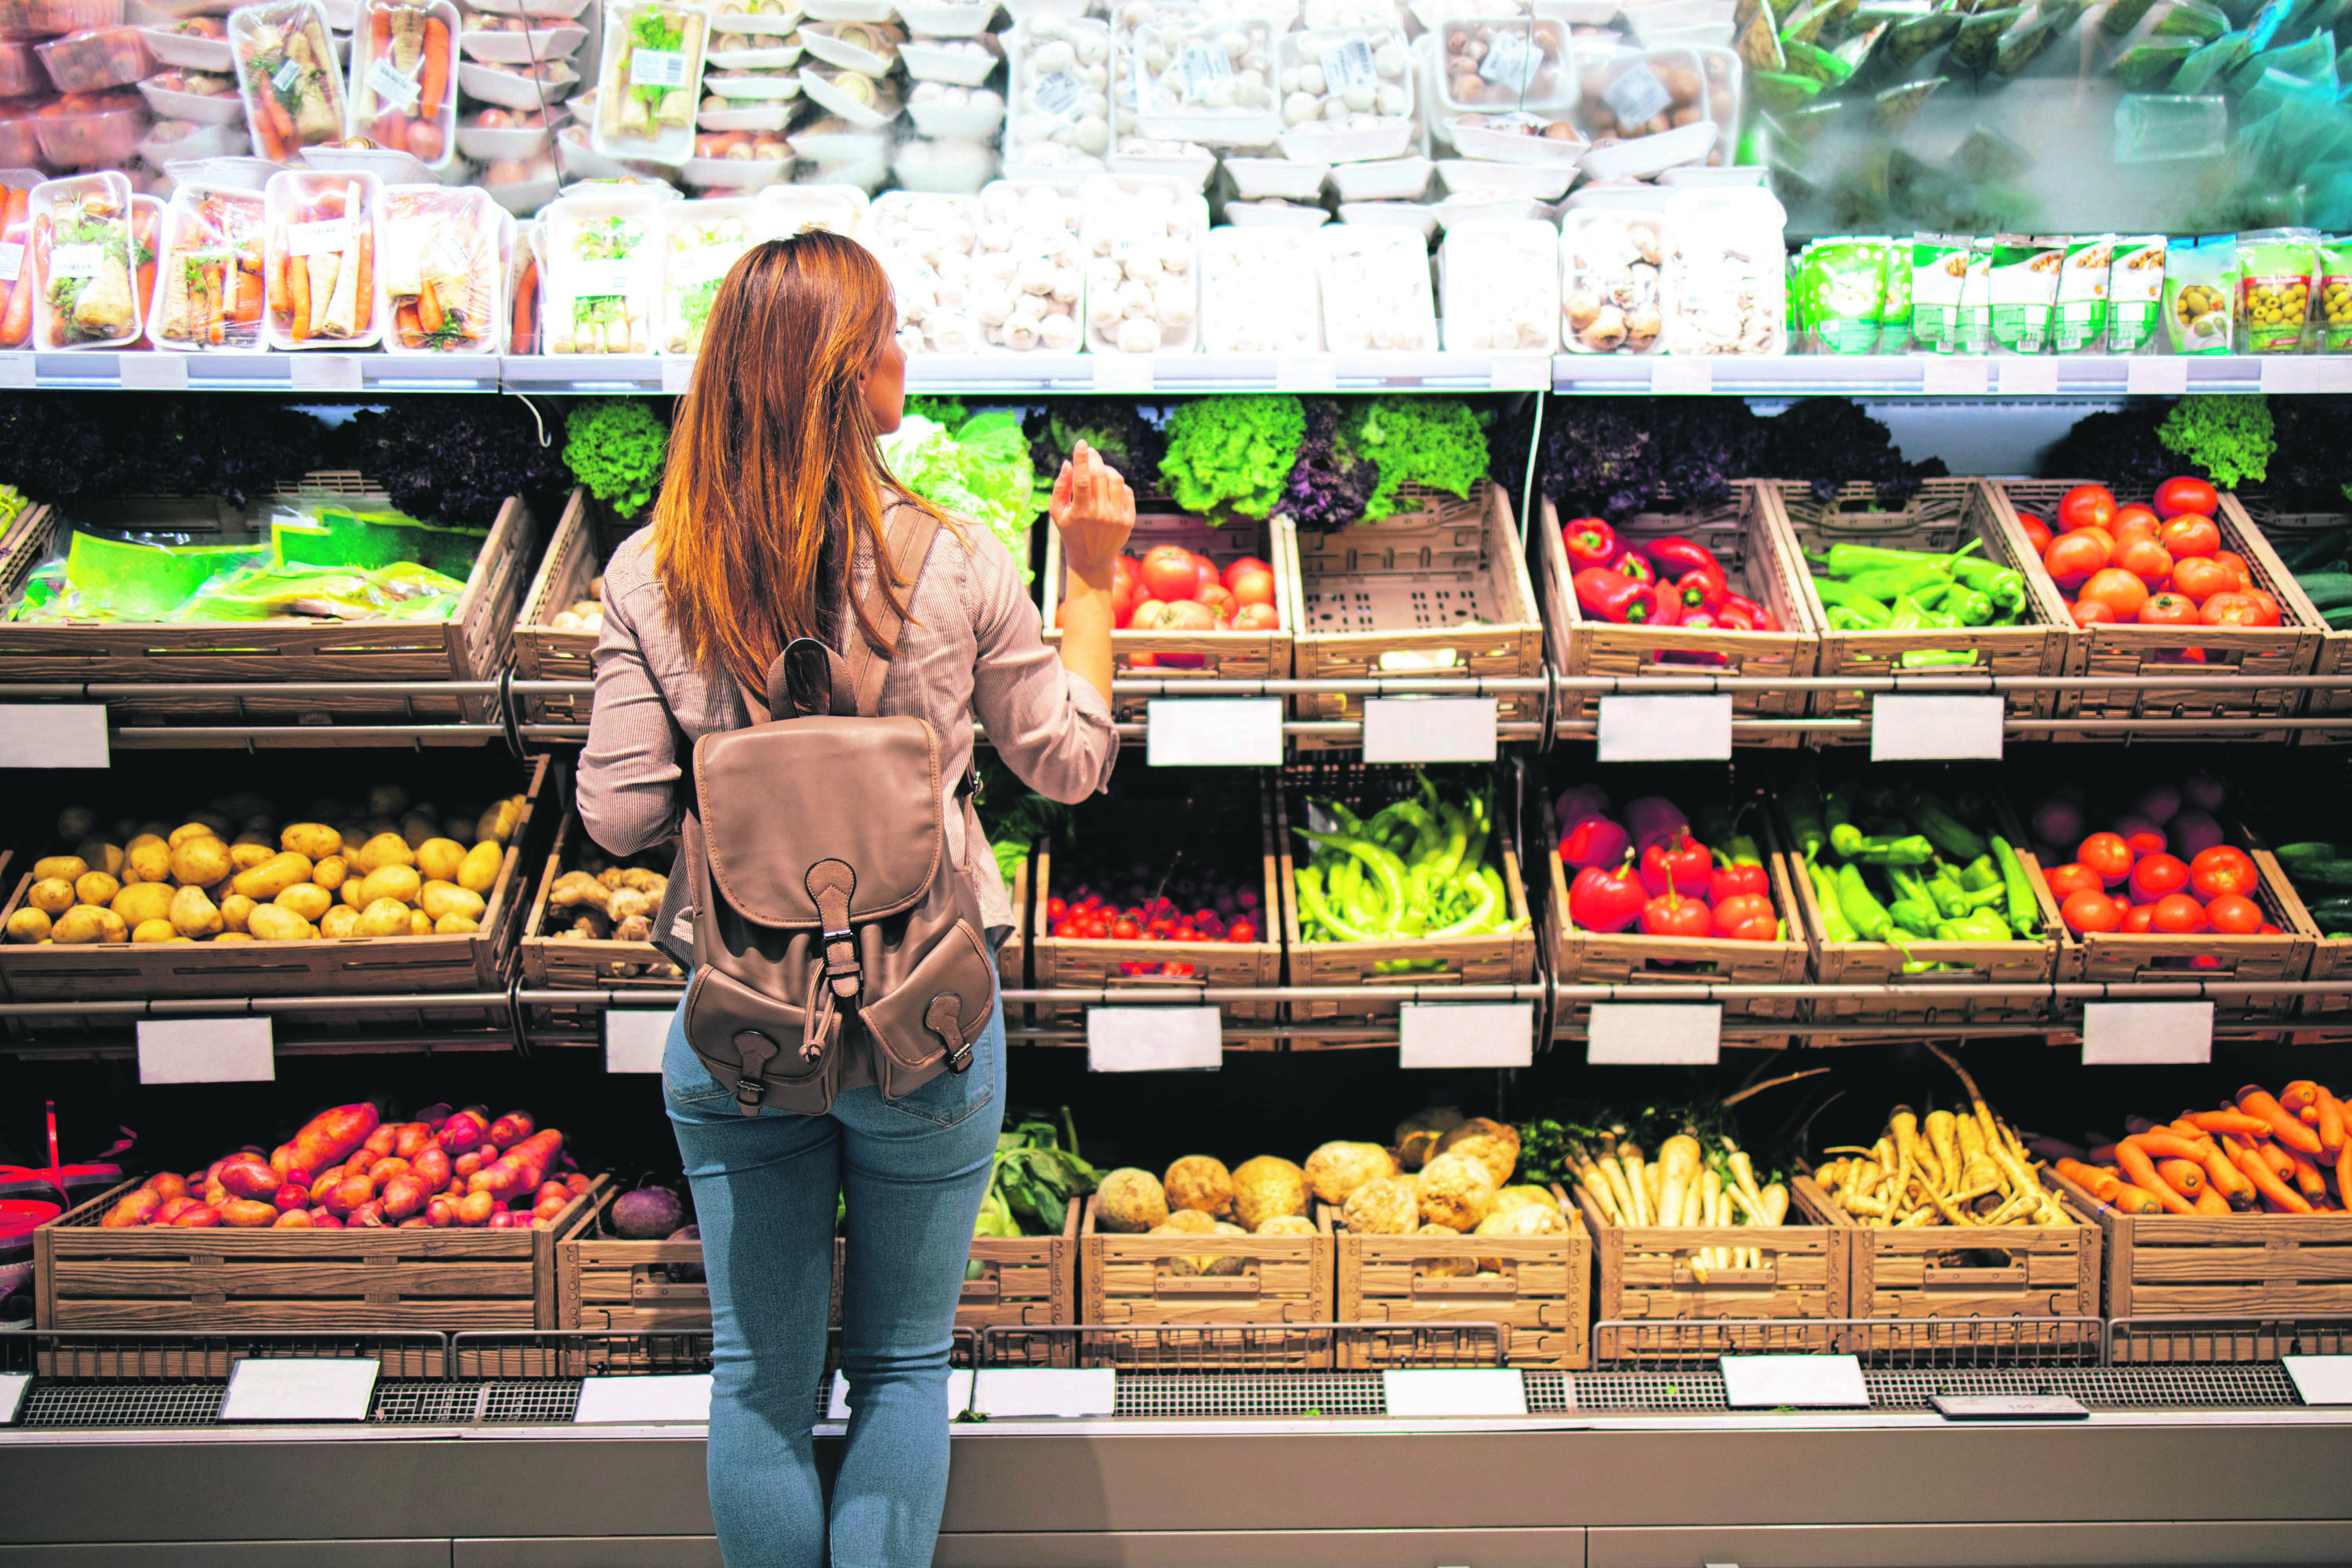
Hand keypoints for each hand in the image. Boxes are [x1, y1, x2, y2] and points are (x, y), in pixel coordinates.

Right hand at [1050, 441, 1134, 582]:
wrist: (1091, 558)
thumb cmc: (1071, 531)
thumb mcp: (1057, 512)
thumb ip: (1060, 487)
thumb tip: (1069, 463)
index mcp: (1079, 513)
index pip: (1082, 480)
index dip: (1082, 459)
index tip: (1081, 443)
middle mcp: (1099, 515)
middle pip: (1100, 476)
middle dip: (1095, 458)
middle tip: (1090, 452)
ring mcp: (1116, 518)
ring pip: (1116, 480)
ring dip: (1107, 469)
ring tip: (1099, 470)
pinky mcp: (1129, 519)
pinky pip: (1127, 491)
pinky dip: (1118, 483)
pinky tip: (1109, 486)